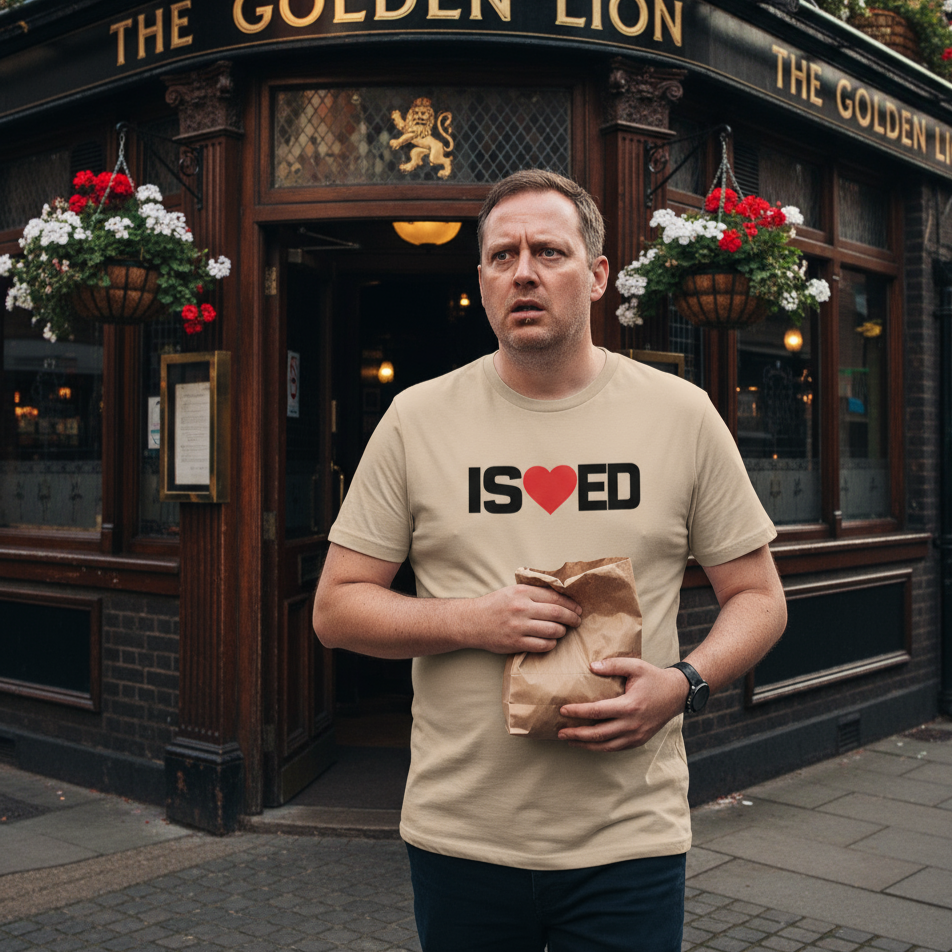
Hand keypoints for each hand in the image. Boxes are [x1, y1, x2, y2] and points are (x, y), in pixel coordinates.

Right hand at [469, 584, 581, 654]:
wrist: (471, 621)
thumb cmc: (494, 605)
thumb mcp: (513, 591)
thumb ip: (534, 592)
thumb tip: (561, 595)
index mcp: (522, 592)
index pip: (555, 597)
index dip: (571, 604)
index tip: (578, 608)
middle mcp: (522, 608)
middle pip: (557, 614)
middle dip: (572, 618)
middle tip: (577, 620)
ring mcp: (519, 627)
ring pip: (553, 631)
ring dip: (562, 631)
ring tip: (563, 630)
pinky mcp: (516, 643)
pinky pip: (543, 646)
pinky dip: (551, 644)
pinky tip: (551, 641)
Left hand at [557, 659, 687, 750]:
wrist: (677, 694)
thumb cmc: (654, 678)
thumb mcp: (635, 666)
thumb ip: (613, 665)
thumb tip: (591, 667)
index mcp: (630, 706)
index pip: (597, 711)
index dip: (578, 712)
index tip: (562, 710)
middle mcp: (632, 724)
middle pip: (598, 734)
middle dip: (577, 734)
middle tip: (559, 732)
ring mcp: (636, 735)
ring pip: (606, 746)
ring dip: (585, 745)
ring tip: (569, 740)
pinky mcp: (639, 740)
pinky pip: (615, 748)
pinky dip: (600, 747)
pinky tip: (588, 743)